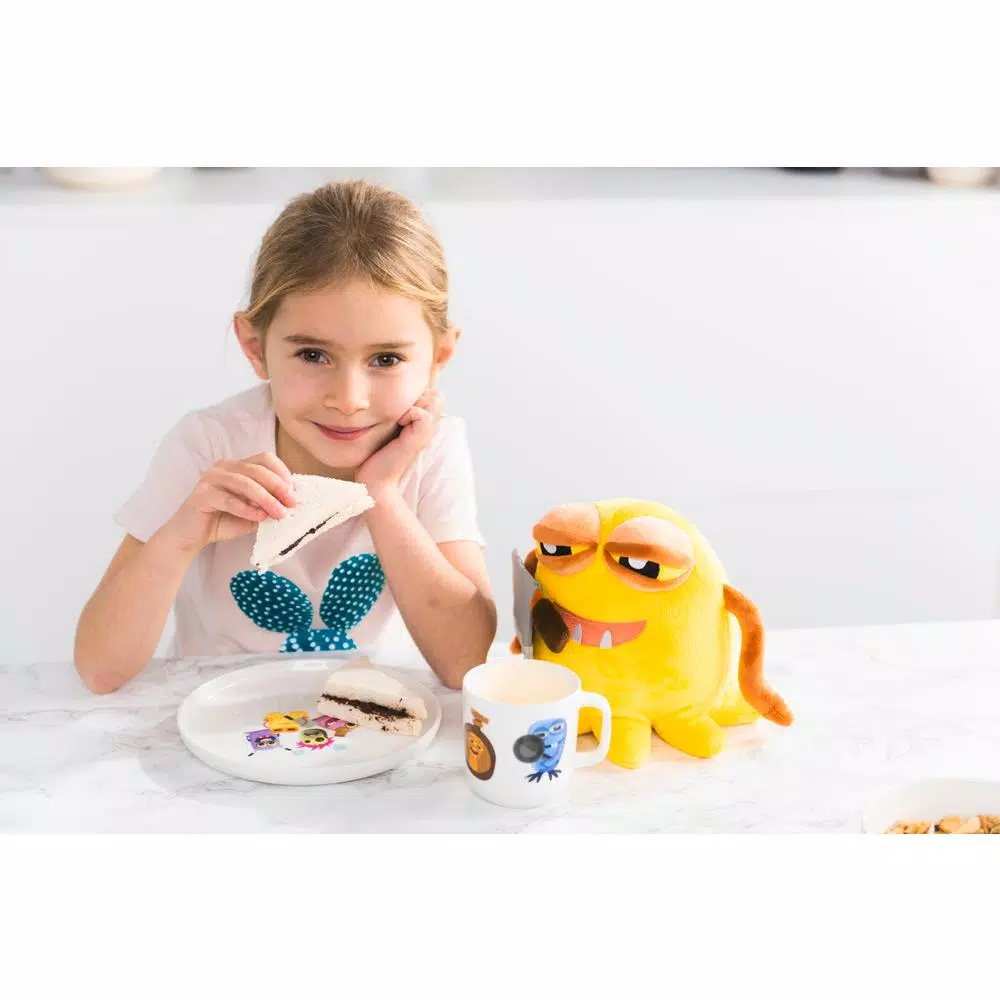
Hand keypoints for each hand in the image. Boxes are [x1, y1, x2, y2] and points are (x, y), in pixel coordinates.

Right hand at [159, 453, 297, 552]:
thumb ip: (268, 504)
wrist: (191, 537)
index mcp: (237, 467)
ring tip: (279, 513)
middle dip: (278, 486)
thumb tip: (292, 503)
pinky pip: (229, 499)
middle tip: (291, 503)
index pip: (264, 459)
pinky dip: (246, 508)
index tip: (295, 491)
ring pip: (244, 483)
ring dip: (266, 499)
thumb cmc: (223, 521)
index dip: (282, 473)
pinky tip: (258, 517)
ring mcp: (211, 478)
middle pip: (257, 469)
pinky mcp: (202, 495)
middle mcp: (224, 467)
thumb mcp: (253, 511)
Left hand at [356, 389, 442, 496]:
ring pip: (433, 399)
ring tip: (399, 419)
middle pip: (436, 395)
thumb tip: (394, 395)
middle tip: (400, 413)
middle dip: (418, 396)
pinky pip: (422, 413)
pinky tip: (398, 425)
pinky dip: (408, 413)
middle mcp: (429, 428)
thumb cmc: (376, 456)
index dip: (418, 395)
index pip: (434, 395)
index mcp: (423, 425)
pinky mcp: (420, 438)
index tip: (400, 410)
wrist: (375, 481)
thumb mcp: (388, 429)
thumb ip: (397, 414)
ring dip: (413, 403)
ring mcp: (426, 433)